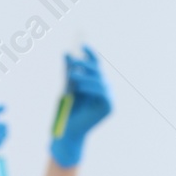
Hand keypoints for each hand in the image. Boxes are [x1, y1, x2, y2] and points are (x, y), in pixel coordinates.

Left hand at [50, 45, 111, 166]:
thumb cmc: (67, 110)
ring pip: (99, 81)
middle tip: (73, 59)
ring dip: (85, 76)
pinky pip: (102, 94)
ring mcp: (108, 97)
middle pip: (98, 71)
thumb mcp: (67, 87)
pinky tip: (80, 87)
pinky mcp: (109, 107)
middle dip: (85, 64)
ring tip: (72, 75)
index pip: (95, 64)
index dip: (90, 53)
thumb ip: (68, 71)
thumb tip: (66, 51)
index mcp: (96, 82)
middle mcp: (105, 88)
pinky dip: (91, 88)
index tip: (81, 44)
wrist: (67, 131)